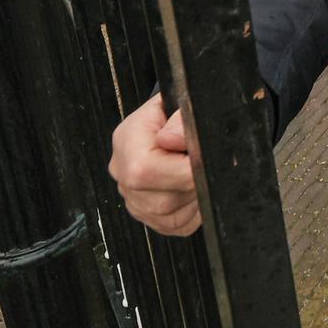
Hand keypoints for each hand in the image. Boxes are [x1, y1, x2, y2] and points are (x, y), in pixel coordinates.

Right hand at [108, 92, 201, 235]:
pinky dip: (194, 210)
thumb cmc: (176, 114)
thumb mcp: (181, 103)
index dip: (185, 168)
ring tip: (198, 172)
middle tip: (204, 164)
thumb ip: (181, 120)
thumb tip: (172, 139)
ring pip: (172, 216)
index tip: (205, 160)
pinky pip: (178, 225)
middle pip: (163, 199)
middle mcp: (123, 175)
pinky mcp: (150, 217)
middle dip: (193, 184)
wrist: (169, 123)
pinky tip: (194, 187)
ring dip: (195, 197)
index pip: (147, 170)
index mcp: (126, 142)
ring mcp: (134, 200)